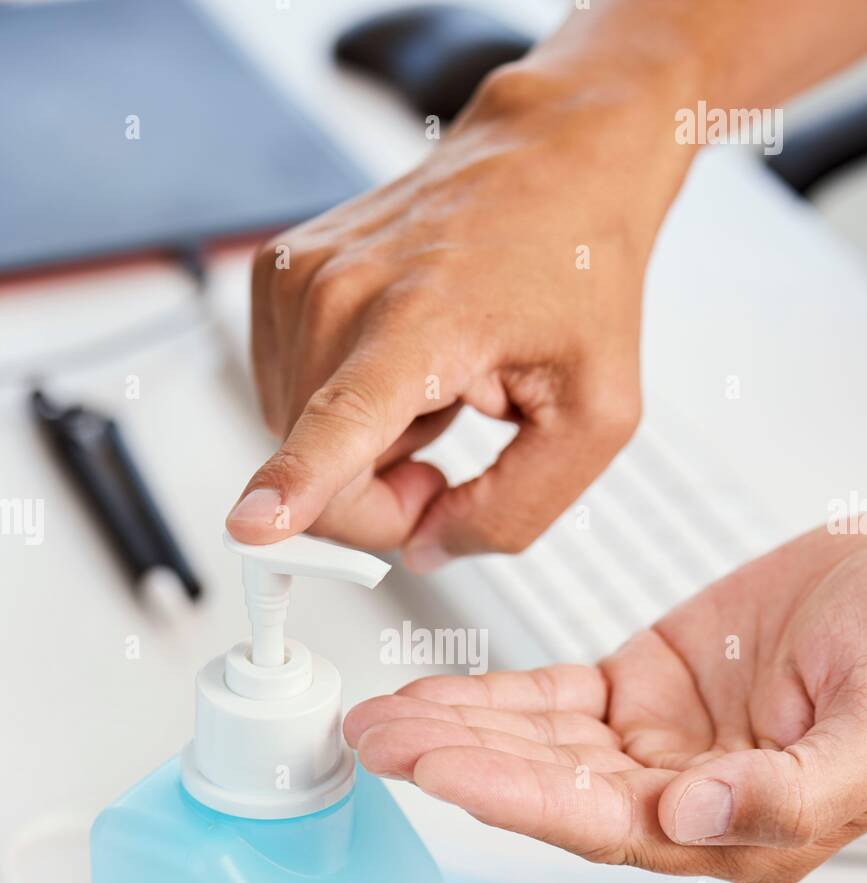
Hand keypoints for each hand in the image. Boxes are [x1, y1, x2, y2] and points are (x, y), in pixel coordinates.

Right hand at [227, 54, 688, 564]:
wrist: (548, 166)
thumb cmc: (575, 277)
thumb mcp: (595, 417)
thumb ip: (515, 509)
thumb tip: (423, 550)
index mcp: (423, 320)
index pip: (344, 420)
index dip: (295, 485)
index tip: (251, 525)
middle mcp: (340, 292)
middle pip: (323, 477)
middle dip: (386, 495)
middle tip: (455, 432)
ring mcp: (297, 280)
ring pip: (300, 443)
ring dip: (370, 446)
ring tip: (434, 379)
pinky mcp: (277, 278)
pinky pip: (292, 403)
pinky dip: (347, 406)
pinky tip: (400, 361)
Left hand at [345, 527, 866, 882]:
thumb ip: (787, 790)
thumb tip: (687, 812)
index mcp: (736, 830)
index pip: (601, 822)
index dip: (515, 797)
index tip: (440, 769)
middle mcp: (684, 798)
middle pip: (548, 788)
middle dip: (458, 763)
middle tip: (376, 741)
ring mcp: (655, 744)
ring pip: (538, 744)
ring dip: (458, 729)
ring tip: (381, 719)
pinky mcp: (640, 689)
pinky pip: (552, 699)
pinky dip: (491, 696)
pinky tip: (434, 697)